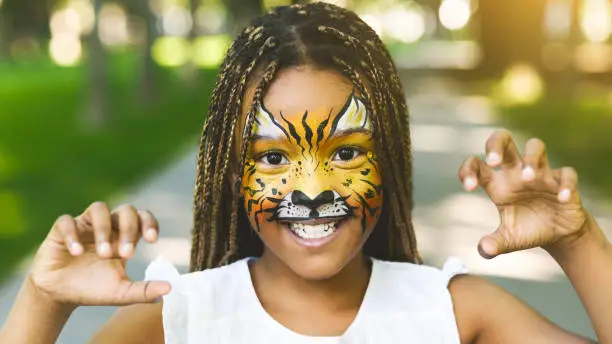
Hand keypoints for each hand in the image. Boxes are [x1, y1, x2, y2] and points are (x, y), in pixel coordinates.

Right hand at [29, 202, 170, 307]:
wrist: (60, 296)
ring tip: (104, 253)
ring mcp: (84, 226)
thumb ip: (144, 291)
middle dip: (129, 229)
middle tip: (127, 254)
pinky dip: (73, 233)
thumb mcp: (121, 293)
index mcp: (124, 237)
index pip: (143, 217)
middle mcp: (107, 226)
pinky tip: (76, 251)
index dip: (149, 223)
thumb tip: (170, 288)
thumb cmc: (94, 289)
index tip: (152, 240)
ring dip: (103, 229)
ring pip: (99, 208)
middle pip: (125, 210)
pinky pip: (67, 221)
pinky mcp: (61, 231)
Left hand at [458, 130, 587, 258]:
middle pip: (503, 140)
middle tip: (494, 161)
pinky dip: (565, 184)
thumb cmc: (527, 230)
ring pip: (535, 147)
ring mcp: (541, 174)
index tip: (468, 187)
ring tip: (527, 178)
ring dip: (530, 160)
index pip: (477, 165)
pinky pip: (566, 173)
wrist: (557, 234)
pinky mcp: (563, 181)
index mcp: (497, 183)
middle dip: (496, 145)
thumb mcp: (509, 240)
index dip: (469, 170)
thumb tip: (484, 250)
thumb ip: (494, 244)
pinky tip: (562, 198)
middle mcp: (516, 173)